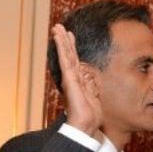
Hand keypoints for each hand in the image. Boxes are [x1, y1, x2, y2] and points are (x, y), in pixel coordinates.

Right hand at [50, 24, 102, 138]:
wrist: (86, 124)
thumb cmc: (90, 115)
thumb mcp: (94, 96)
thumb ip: (92, 86)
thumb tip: (90, 77)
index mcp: (78, 81)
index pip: (75, 61)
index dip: (72, 48)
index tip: (70, 36)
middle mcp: (72, 78)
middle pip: (69, 55)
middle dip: (65, 40)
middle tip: (60, 27)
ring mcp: (70, 77)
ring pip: (66, 54)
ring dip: (62, 40)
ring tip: (58, 27)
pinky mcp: (69, 78)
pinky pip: (66, 59)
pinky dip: (62, 47)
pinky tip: (59, 37)